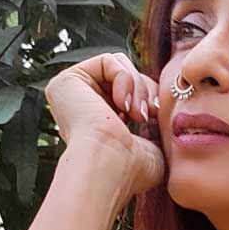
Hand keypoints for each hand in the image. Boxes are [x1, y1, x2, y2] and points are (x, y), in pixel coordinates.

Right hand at [44, 51, 164, 203]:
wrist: (112, 167)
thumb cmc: (133, 168)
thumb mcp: (153, 144)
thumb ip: (154, 125)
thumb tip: (162, 108)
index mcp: (99, 123)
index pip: (131, 92)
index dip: (149, 98)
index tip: (155, 115)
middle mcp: (83, 107)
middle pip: (125, 76)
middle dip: (144, 90)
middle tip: (147, 114)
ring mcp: (72, 94)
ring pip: (119, 66)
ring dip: (136, 86)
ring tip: (135, 113)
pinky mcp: (67, 81)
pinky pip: (108, 60)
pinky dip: (124, 78)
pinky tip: (122, 104)